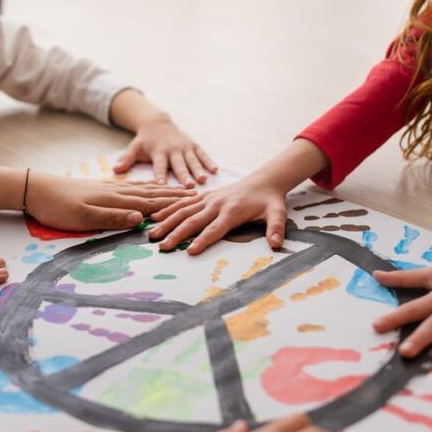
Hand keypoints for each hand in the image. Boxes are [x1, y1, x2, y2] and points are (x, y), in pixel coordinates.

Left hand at [26, 173, 193, 231]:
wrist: (36, 189)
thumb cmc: (57, 206)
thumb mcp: (83, 216)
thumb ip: (112, 217)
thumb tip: (140, 218)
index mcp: (114, 200)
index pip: (150, 203)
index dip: (172, 205)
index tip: (194, 204)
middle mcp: (116, 192)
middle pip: (151, 195)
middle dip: (175, 197)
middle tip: (197, 196)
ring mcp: (109, 189)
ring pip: (143, 191)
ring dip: (164, 192)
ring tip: (181, 191)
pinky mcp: (101, 189)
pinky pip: (131, 189)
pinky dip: (145, 190)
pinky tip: (148, 190)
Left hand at [115, 115, 216, 187]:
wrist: (158, 122)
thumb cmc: (145, 141)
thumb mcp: (134, 148)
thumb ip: (127, 159)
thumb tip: (115, 171)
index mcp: (158, 152)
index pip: (159, 166)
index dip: (160, 175)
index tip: (162, 185)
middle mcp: (173, 149)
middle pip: (178, 165)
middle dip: (184, 175)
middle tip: (189, 186)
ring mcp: (185, 147)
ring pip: (192, 160)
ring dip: (198, 170)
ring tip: (204, 180)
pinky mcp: (193, 145)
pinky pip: (202, 154)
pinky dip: (209, 161)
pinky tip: (215, 171)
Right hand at [148, 175, 289, 253]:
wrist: (265, 179)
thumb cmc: (270, 200)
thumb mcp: (278, 214)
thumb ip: (276, 228)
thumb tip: (277, 244)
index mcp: (232, 211)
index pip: (215, 229)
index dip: (203, 240)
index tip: (190, 251)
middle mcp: (217, 204)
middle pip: (193, 221)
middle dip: (177, 234)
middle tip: (163, 246)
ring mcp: (209, 198)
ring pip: (184, 210)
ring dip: (167, 221)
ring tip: (153, 233)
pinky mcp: (205, 195)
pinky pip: (184, 202)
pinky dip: (170, 209)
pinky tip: (157, 216)